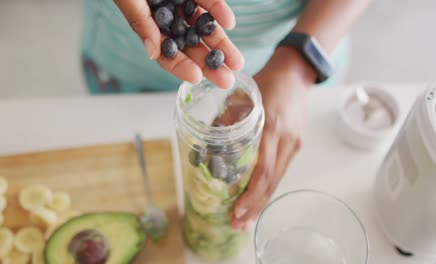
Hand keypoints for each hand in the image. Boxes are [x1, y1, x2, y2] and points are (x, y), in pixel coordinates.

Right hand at [113, 0, 243, 88]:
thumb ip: (140, 21)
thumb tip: (152, 52)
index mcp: (149, 25)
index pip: (166, 52)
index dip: (180, 67)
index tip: (196, 78)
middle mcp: (168, 17)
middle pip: (191, 45)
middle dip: (209, 63)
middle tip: (227, 80)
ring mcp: (182, 3)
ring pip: (204, 28)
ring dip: (221, 45)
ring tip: (238, 62)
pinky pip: (208, 1)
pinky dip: (218, 11)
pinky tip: (229, 23)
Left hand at [231, 48, 314, 229]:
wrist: (295, 73)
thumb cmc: (266, 82)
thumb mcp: (242, 97)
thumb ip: (225, 121)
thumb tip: (206, 146)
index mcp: (271, 127)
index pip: (263, 171)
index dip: (250, 195)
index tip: (236, 211)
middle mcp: (286, 140)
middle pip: (272, 182)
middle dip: (254, 207)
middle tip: (237, 224)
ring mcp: (293, 143)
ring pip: (277, 180)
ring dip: (261, 201)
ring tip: (245, 220)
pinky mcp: (295, 144)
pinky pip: (280, 170)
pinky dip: (267, 187)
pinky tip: (256, 198)